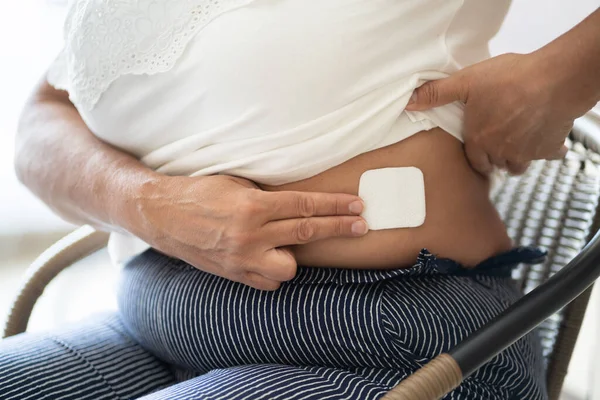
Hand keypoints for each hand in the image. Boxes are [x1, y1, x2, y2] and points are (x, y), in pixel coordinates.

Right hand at [130, 174, 367, 289]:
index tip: (357, 206)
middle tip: (362, 225)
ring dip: (295, 256)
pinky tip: (268, 259)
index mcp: (253, 206)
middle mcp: (251, 234)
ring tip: (286, 244)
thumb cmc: (198, 193)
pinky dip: (273, 272)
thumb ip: (267, 196)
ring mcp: (242, 258)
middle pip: (307, 232)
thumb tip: (298, 203)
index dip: (335, 206)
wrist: (161, 215)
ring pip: (289, 267)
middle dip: (339, 228)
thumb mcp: (235, 184)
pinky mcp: (233, 274)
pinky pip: (267, 282)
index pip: (305, 206)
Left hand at [406, 52, 578, 174]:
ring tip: (517, 142)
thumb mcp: (466, 81)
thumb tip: (409, 102)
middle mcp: (501, 152)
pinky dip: (548, 149)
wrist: (554, 80)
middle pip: (496, 165)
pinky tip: (546, 135)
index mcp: (480, 141)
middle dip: (494, 158)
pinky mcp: (550, 147)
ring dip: (517, 158)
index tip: (478, 150)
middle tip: (496, 145)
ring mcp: (527, 152)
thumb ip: (437, 94)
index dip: (475, 156)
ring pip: (519, 165)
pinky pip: (549, 155)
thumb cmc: (509, 78)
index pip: (474, 161)